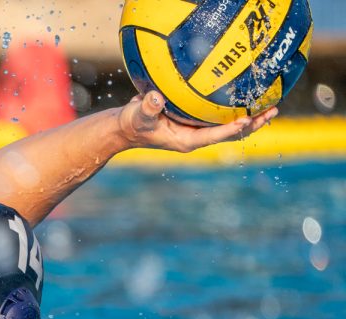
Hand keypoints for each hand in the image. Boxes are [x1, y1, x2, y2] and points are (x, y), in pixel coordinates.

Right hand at [117, 90, 277, 152]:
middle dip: (253, 123)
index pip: (214, 135)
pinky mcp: (197, 120)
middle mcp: (196, 136)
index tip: (247, 118)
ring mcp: (198, 129)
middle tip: (272, 110)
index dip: (231, 128)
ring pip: (231, 125)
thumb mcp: (137, 115)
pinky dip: (237, 108)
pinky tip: (250, 96)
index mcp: (186, 140)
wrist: (127, 126)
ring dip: (252, 117)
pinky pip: (223, 116)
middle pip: (231, 133)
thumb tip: (156, 96)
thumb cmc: (132, 123)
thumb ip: (146, 107)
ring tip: (272, 106)